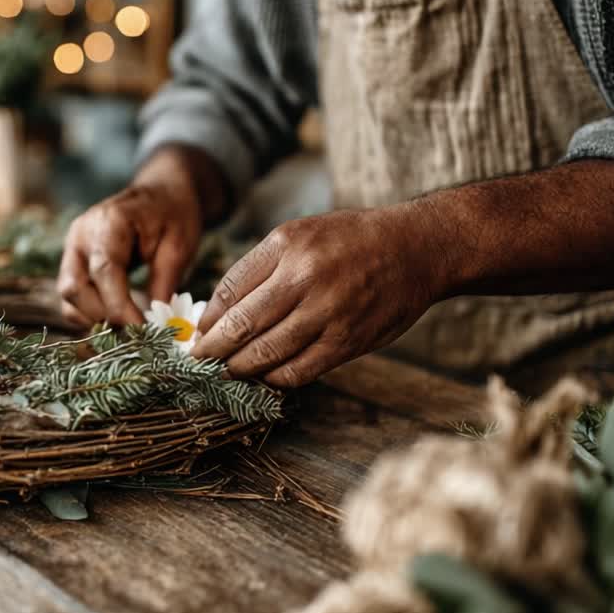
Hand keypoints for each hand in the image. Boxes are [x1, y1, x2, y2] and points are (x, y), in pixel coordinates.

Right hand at [58, 147, 225, 326]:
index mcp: (109, 222)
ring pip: (68, 297)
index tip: (143, 332)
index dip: (120, 308)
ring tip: (130, 330)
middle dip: (105, 317)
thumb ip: (164, 283)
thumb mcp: (180, 245)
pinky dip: (90, 315)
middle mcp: (81, 234)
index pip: (104, 272)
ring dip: (95, 320)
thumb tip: (157, 326)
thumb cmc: (173, 214)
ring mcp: (72, 248)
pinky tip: (118, 320)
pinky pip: (72, 298)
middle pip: (75, 288)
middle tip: (139, 336)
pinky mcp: (73, 262)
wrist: (162, 191)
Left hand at [190, 207, 446, 387]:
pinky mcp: (348, 341)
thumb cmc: (350, 241)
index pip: (230, 290)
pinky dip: (275, 378)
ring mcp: (328, 312)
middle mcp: (305, 277)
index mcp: (287, 246)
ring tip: (226, 371)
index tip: (198, 334)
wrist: (415, 249)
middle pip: (242, 325)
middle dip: (213, 349)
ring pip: (267, 353)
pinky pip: (299, 371)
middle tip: (199, 361)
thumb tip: (218, 313)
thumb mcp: (299, 234)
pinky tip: (265, 375)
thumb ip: (259, 268)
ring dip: (239, 368)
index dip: (208, 319)